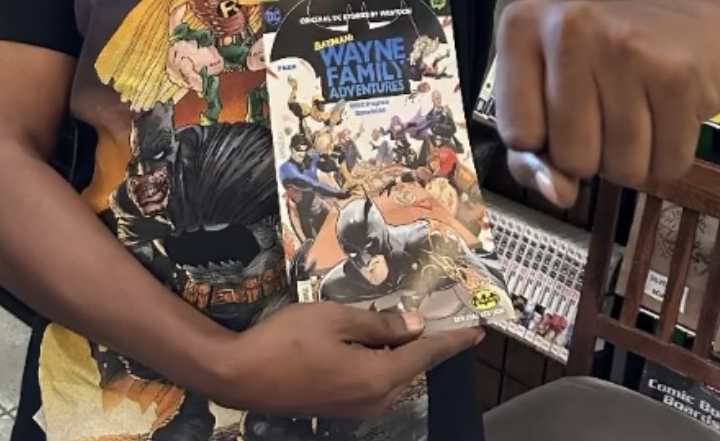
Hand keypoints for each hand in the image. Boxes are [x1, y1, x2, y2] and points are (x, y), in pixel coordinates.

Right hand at [207, 301, 482, 419]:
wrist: (241, 374)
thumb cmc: (287, 339)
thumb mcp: (335, 319)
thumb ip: (379, 323)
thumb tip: (414, 326)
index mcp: (378, 377)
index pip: (426, 354)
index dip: (452, 339)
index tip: (478, 328)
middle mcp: (375, 399)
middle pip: (412, 366)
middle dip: (428, 340)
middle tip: (443, 312)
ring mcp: (357, 407)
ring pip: (393, 373)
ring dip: (404, 348)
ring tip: (412, 320)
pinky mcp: (340, 406)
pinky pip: (374, 379)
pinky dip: (383, 358)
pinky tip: (378, 338)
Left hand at [493, 0, 719, 207]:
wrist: (681, 22)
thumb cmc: (597, 62)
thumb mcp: (543, 89)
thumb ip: (530, 151)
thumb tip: (557, 193)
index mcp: (520, 28)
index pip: (516, 134)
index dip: (539, 143)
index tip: (554, 113)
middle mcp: (568, 29)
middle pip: (570, 157)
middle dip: (588, 155)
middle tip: (602, 112)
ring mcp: (625, 49)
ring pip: (620, 168)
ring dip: (627, 160)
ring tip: (631, 113)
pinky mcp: (677, 75)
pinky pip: (666, 165)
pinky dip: (664, 158)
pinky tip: (661, 117)